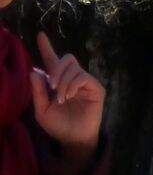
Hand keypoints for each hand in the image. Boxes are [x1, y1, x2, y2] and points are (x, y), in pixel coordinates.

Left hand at [30, 33, 104, 157]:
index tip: (40, 34)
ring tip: (61, 98)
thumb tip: (34, 71)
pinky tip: (69, 96)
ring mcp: (85, 82)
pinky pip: (82, 76)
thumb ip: (38, 92)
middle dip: (57, 68)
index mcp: (58, 82)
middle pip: (66, 58)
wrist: (73, 139)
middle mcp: (73, 78)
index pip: (52, 61)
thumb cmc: (59, 126)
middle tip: (51, 85)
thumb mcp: (42, 111)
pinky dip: (72, 85)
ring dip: (63, 81)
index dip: (46, 47)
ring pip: (74, 67)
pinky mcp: (95, 87)